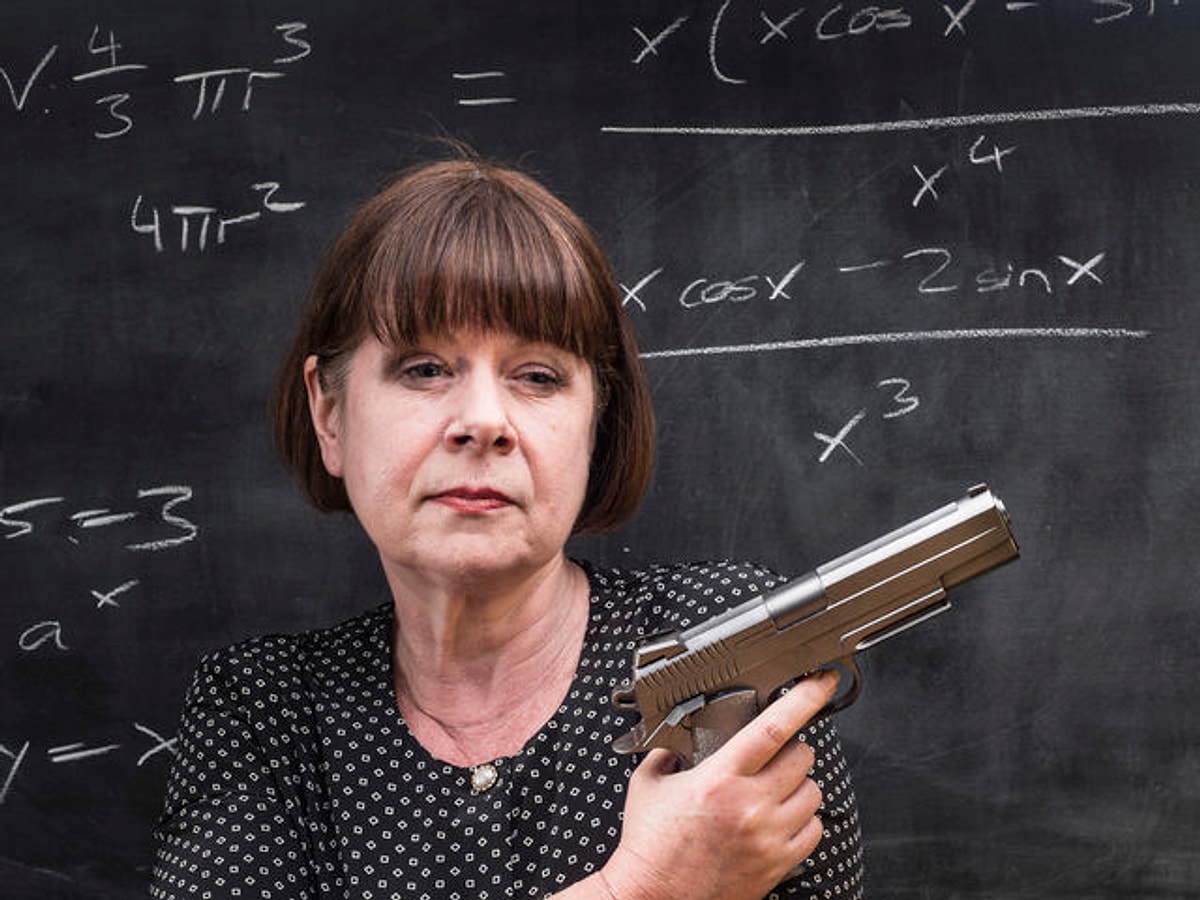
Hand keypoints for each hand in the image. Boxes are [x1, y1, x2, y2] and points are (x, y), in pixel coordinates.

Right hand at [598, 670, 838, 899]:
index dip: (804, 699)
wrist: (653, 897)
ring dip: (798, 785)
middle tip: (775, 755)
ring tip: (774, 790)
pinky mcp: (777, 864)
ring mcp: (767, 837)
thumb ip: (668, 751)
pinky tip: (780, 820)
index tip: (821, 682)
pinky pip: (814, 831)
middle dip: (793, 749)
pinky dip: (803, 821)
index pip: (773, 728)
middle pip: (802, 757)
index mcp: (718, 779)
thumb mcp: (649, 783)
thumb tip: (680, 736)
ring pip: (813, 793)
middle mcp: (749, 806)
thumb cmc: (650, 845)